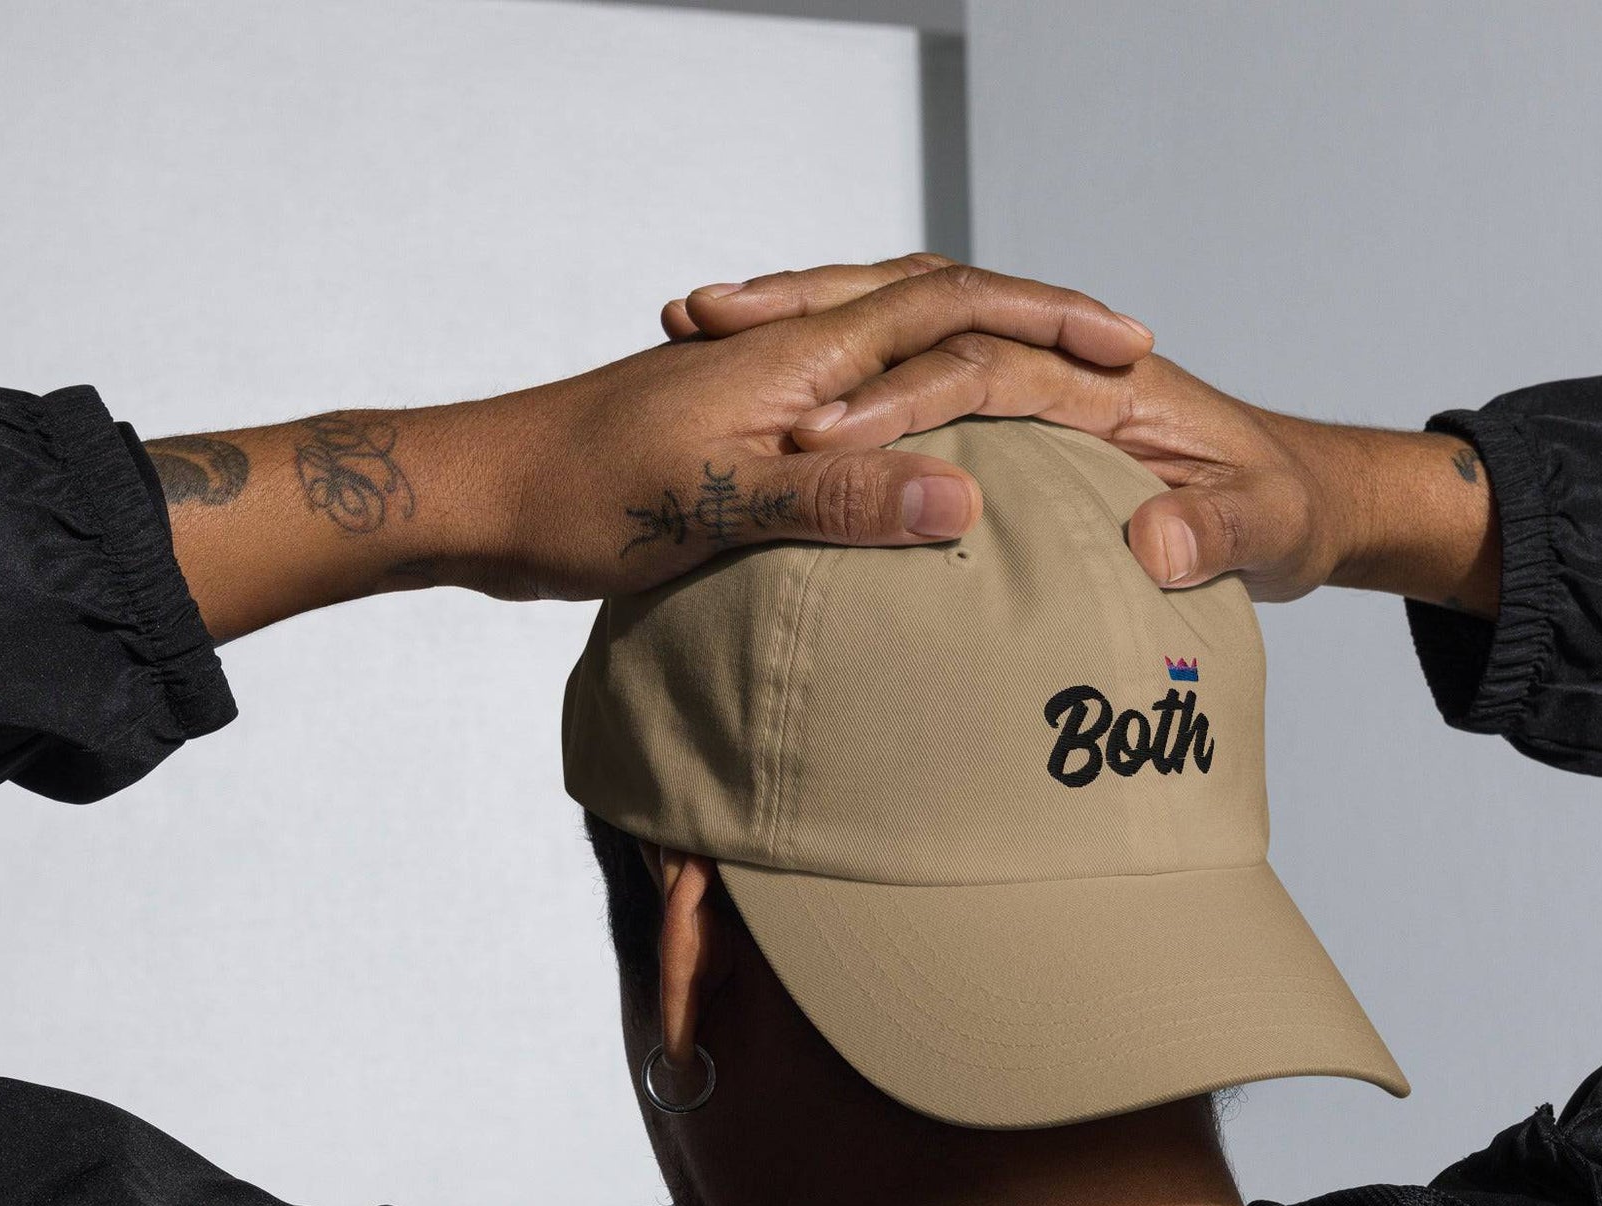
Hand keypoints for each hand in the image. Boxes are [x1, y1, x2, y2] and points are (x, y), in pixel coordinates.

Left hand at [454, 265, 1149, 599]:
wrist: (474, 495)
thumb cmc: (579, 499)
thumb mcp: (716, 508)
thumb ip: (840, 502)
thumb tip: (964, 498)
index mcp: (799, 360)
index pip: (951, 307)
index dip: (1046, 320)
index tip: (1127, 346)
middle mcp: (786, 355)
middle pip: (930, 302)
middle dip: (1027, 317)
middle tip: (1109, 348)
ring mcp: (756, 385)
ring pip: (887, 342)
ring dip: (968, 345)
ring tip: (1035, 377)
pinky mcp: (731, 426)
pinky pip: (847, 394)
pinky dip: (903, 399)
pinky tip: (908, 443)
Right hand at [666, 258, 1498, 612]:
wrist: (1314, 500)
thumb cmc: (1290, 511)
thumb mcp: (1271, 531)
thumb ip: (1219, 534)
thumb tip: (1155, 540)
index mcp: (1113, 385)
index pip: (984, 368)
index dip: (899, 400)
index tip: (817, 436)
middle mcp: (1063, 370)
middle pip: (918, 321)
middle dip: (815, 323)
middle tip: (706, 325)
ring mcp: (1034, 389)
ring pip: (902, 336)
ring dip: (807, 329)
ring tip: (704, 327)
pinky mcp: (1020, 419)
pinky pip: (914, 382)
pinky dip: (839, 379)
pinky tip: (766, 406)